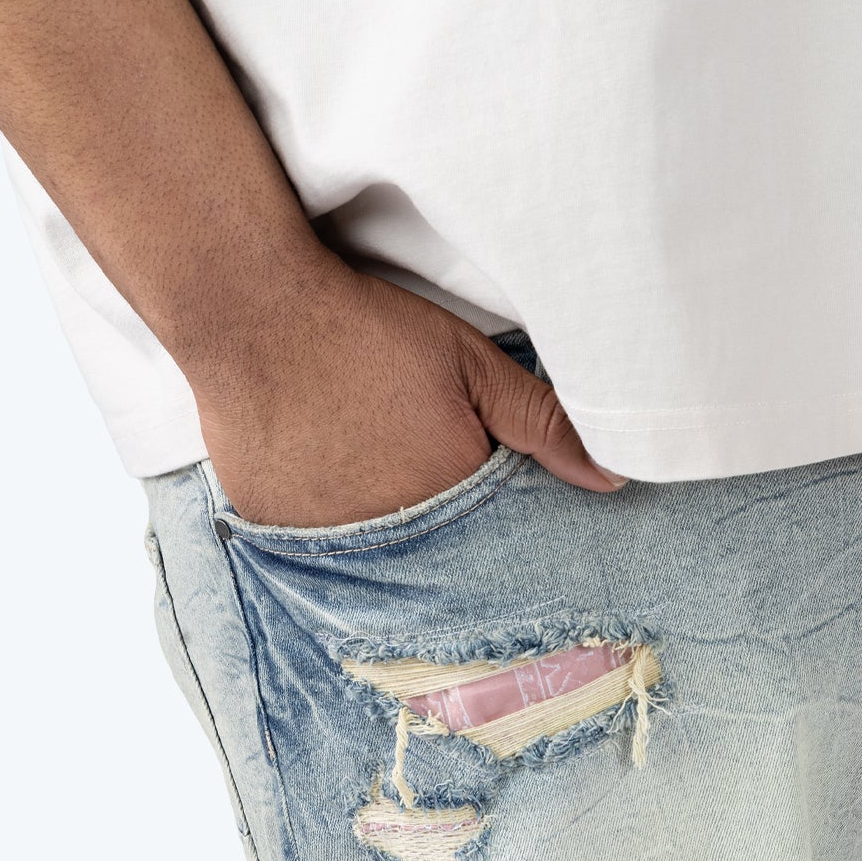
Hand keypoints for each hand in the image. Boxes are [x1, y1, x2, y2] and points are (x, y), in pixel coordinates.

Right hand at [188, 258, 621, 528]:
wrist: (249, 306)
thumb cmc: (369, 331)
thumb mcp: (472, 367)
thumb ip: (543, 424)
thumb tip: (613, 481)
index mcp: (447, 502)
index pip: (492, 545)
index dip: (496, 526)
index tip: (491, 501)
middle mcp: (387, 537)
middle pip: (435, 554)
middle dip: (444, 528)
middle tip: (420, 472)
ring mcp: (324, 536)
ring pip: (376, 552)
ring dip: (388, 526)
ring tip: (374, 471)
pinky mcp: (272, 525)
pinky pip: (317, 541)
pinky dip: (332, 517)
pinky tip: (331, 475)